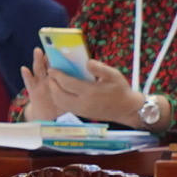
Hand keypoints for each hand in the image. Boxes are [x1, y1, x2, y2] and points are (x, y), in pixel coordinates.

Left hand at [20, 49, 142, 124]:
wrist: (126, 109)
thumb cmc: (120, 90)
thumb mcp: (114, 74)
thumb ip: (100, 68)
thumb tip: (86, 62)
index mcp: (90, 92)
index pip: (67, 83)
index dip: (57, 75)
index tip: (52, 68)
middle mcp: (83, 103)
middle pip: (59, 94)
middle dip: (52, 83)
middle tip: (51, 74)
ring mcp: (81, 110)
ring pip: (60, 102)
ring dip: (53, 92)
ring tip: (53, 81)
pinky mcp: (81, 114)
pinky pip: (65, 107)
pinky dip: (58, 98)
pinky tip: (60, 90)